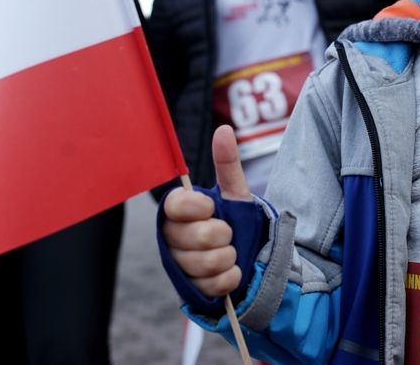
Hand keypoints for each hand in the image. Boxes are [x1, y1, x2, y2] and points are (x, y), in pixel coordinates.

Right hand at [163, 125, 251, 296]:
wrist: (247, 258)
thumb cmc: (234, 222)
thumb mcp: (234, 193)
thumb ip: (228, 164)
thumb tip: (224, 130)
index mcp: (176, 211)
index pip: (175, 205)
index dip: (197, 207)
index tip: (212, 208)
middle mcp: (171, 238)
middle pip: (198, 236)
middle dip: (224, 234)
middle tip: (227, 234)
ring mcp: (179, 265)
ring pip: (208, 262)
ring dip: (229, 257)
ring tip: (229, 252)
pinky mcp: (191, 290)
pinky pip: (215, 284)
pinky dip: (231, 277)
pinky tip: (230, 272)